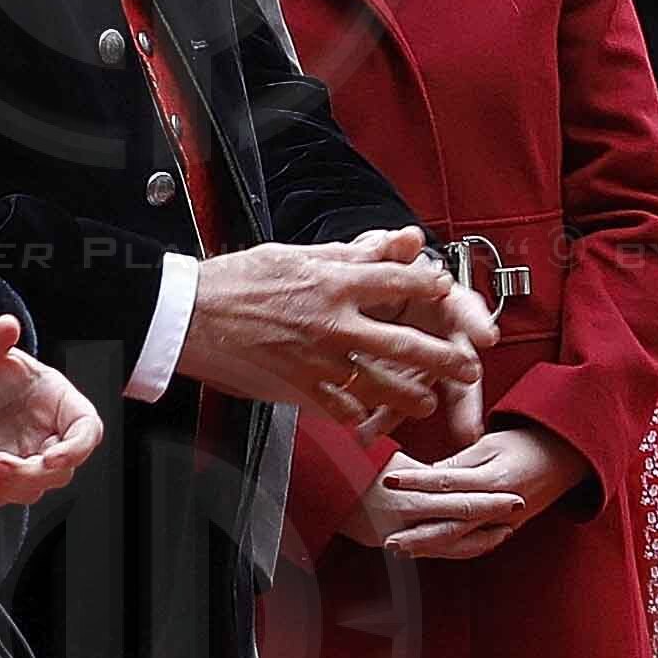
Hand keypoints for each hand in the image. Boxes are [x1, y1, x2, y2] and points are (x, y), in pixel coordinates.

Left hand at [0, 312, 101, 504]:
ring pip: (32, 489)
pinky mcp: (3, 470)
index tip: (50, 459)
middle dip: (27, 474)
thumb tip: (6, 325)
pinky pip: (0, 493)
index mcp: (63, 403)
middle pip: (58, 471)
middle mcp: (53, 435)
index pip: (86, 432)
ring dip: (4, 486)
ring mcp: (28, 456)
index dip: (75, 450)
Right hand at [178, 228, 486, 430]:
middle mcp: (334, 322)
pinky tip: (369, 419)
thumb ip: (356, 252)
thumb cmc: (240, 280)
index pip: (399, 283)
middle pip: (403, 344)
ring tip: (427, 403)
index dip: (431, 289)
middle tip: (468, 367)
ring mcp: (317, 359)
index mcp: (334, 282)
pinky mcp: (297, 386)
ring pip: (379, 384)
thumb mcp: (298, 255)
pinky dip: (358, 414)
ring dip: (408, 397)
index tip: (449, 293)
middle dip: (441, 358)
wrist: (189, 315)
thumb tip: (405, 238)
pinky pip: (339, 406)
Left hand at [366, 425, 586, 562]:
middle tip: (388, 541)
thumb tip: (425, 475)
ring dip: (430, 549)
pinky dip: (451, 551)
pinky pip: (475, 545)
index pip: (448, 482)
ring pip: (462, 541)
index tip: (388, 481)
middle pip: (453, 525)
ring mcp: (504, 523)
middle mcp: (499, 506)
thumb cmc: (526, 444)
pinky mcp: (506, 530)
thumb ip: (459, 463)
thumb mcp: (491, 444)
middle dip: (419, 536)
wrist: (566, 458)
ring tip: (400, 551)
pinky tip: (428, 552)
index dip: (417, 483)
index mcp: (495, 479)